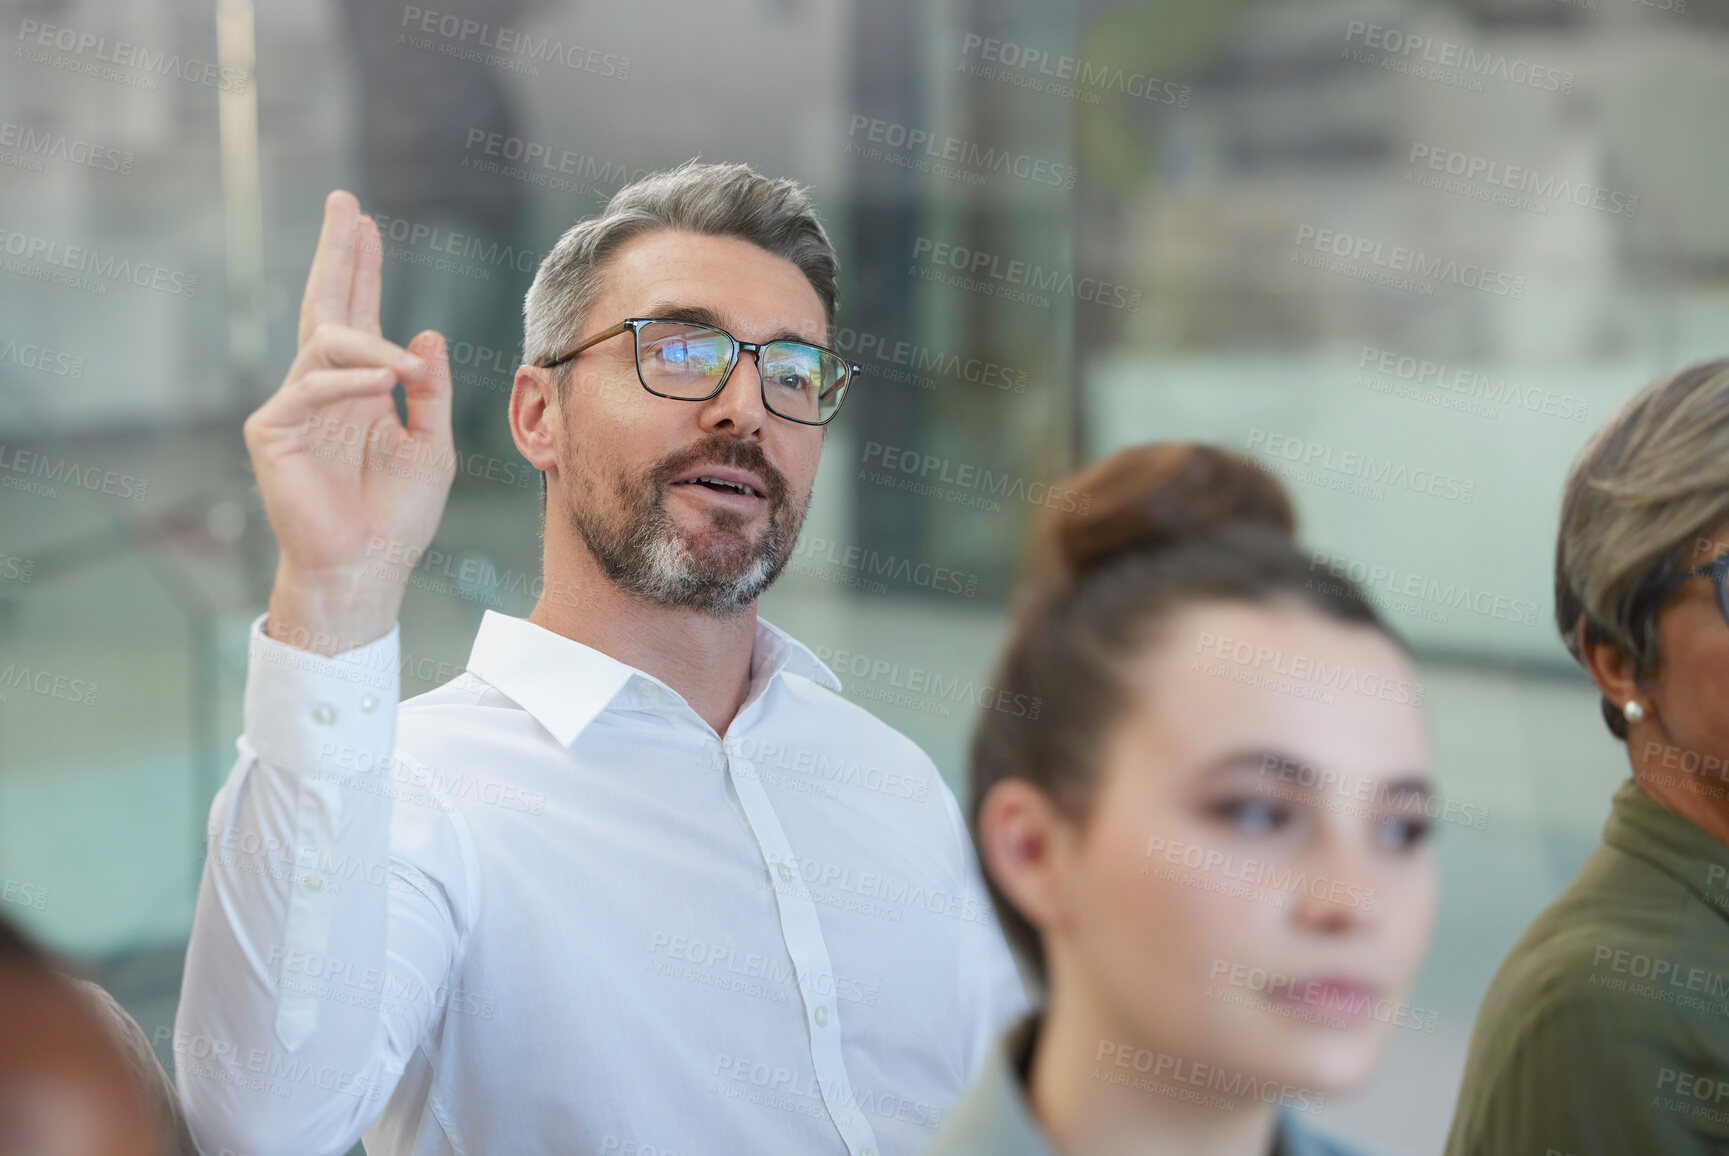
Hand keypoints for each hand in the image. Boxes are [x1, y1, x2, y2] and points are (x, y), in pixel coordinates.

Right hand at [242, 190, 454, 653]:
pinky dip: (352, 382)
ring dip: (372, 348)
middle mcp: (324, 389)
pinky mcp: (274, 430)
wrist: (369, 566)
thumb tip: (426, 333)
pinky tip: (384, 383)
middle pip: (325, 305)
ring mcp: (295, 406)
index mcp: (359, 389)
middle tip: (345, 202)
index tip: (364, 222)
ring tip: (404, 370)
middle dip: (337, 254)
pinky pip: (314, 387)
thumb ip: (429, 391)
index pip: (358, 316)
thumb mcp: (432, 446)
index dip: (361, 269)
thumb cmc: (398, 516)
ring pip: (327, 344)